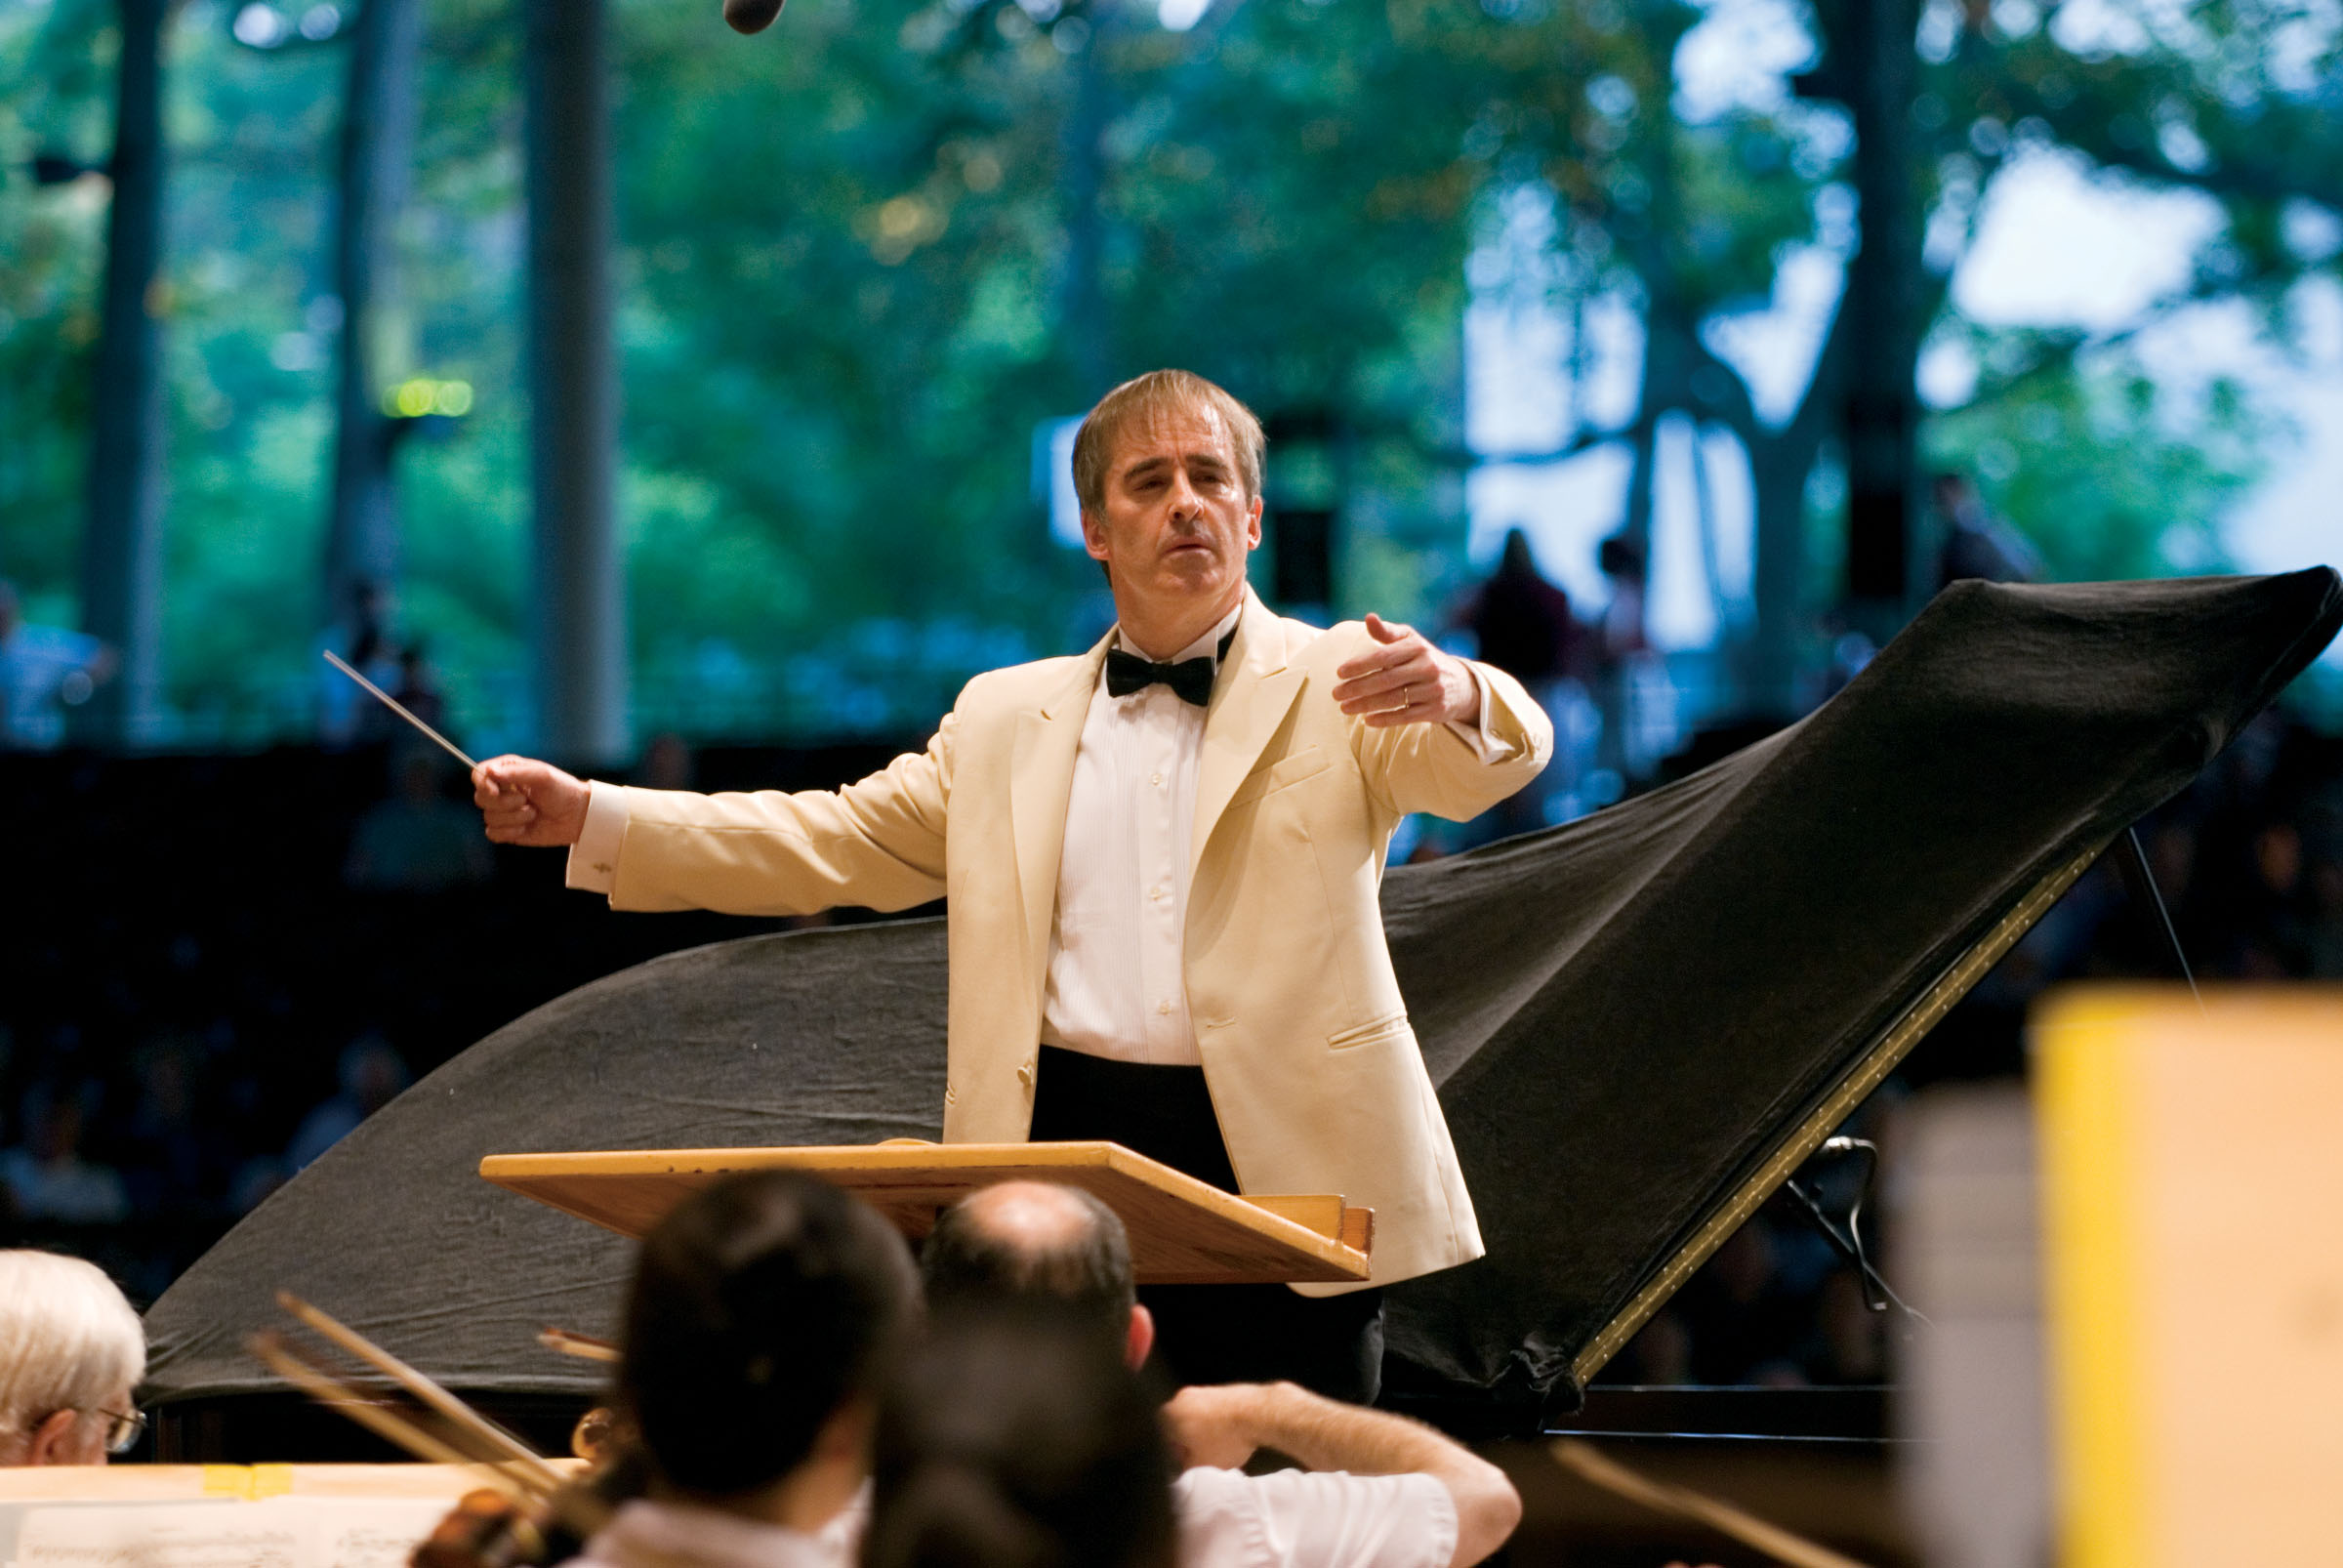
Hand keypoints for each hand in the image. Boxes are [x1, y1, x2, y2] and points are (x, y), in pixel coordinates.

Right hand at [472, 756, 590, 846]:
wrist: (577, 817)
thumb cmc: (563, 791)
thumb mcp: (542, 776)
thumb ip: (515, 773)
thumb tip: (488, 771)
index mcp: (507, 771)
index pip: (478, 774)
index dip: (482, 783)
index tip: (495, 791)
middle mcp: (501, 790)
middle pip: (480, 798)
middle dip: (504, 803)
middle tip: (526, 800)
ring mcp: (503, 811)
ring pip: (488, 817)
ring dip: (513, 818)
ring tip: (533, 813)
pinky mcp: (507, 829)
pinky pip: (493, 834)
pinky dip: (509, 832)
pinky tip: (526, 828)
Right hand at [1160, 1384, 1262, 1471]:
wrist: (1258, 1414)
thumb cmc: (1226, 1439)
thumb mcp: (1200, 1465)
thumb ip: (1183, 1469)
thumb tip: (1182, 1469)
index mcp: (1169, 1415)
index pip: (1160, 1439)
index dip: (1172, 1456)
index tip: (1184, 1464)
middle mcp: (1182, 1398)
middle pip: (1177, 1426)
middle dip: (1187, 1443)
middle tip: (1201, 1457)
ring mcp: (1202, 1391)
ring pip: (1195, 1417)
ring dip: (1202, 1432)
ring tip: (1219, 1448)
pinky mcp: (1221, 1390)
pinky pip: (1212, 1410)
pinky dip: (1217, 1423)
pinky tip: (1230, 1436)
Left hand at [1333, 614, 1480, 728]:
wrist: (1462, 684)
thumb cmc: (1425, 659)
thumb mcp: (1410, 641)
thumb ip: (1387, 632)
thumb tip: (1369, 618)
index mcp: (1418, 647)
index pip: (1383, 655)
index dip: (1360, 664)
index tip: (1339, 673)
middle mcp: (1427, 667)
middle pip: (1385, 679)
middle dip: (1357, 688)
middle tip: (1336, 694)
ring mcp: (1433, 690)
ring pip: (1393, 699)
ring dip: (1365, 705)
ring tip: (1345, 708)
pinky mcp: (1436, 710)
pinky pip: (1406, 716)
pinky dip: (1385, 719)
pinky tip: (1367, 720)